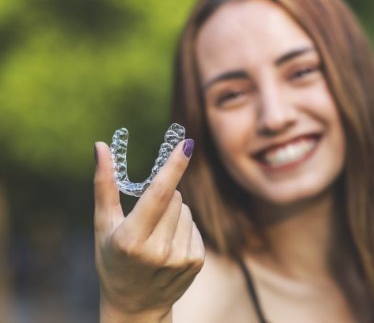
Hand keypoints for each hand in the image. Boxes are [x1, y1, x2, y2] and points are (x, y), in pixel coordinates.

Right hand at [93, 139, 203, 322]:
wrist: (135, 305)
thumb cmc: (112, 260)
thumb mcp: (103, 226)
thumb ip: (104, 185)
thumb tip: (101, 146)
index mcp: (131, 239)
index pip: (158, 194)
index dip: (173, 166)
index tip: (187, 144)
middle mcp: (158, 250)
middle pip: (174, 197)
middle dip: (163, 196)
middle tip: (147, 218)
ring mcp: (180, 258)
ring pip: (186, 210)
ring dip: (174, 213)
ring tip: (156, 236)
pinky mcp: (196, 262)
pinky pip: (194, 225)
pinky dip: (183, 228)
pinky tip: (169, 246)